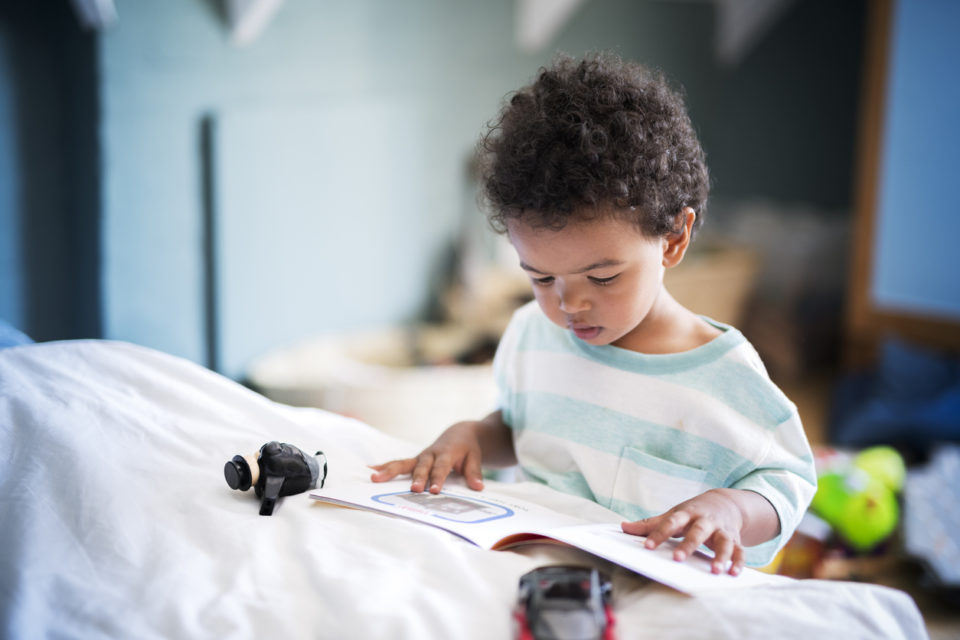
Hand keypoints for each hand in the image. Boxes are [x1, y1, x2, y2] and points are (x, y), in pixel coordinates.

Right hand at [369, 421, 485, 492]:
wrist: (459, 434)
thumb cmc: (468, 448)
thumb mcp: (475, 457)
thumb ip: (474, 472)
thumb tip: (478, 487)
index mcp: (446, 453)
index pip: (441, 467)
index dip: (438, 479)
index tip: (434, 491)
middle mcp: (430, 454)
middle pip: (422, 467)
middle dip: (417, 478)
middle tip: (414, 490)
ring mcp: (420, 457)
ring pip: (403, 464)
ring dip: (390, 471)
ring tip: (375, 478)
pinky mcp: (414, 461)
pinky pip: (398, 464)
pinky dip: (384, 467)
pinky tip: (371, 472)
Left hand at [620, 489, 746, 575]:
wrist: (724, 502)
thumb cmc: (692, 512)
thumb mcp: (673, 514)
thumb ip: (650, 524)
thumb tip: (622, 527)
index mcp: (687, 514)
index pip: (671, 523)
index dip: (659, 534)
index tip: (647, 546)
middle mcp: (705, 521)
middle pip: (697, 531)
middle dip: (688, 545)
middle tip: (678, 559)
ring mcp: (721, 530)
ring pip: (723, 542)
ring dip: (720, 556)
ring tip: (714, 571)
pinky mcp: (735, 539)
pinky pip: (739, 550)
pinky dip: (738, 562)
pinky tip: (733, 573)